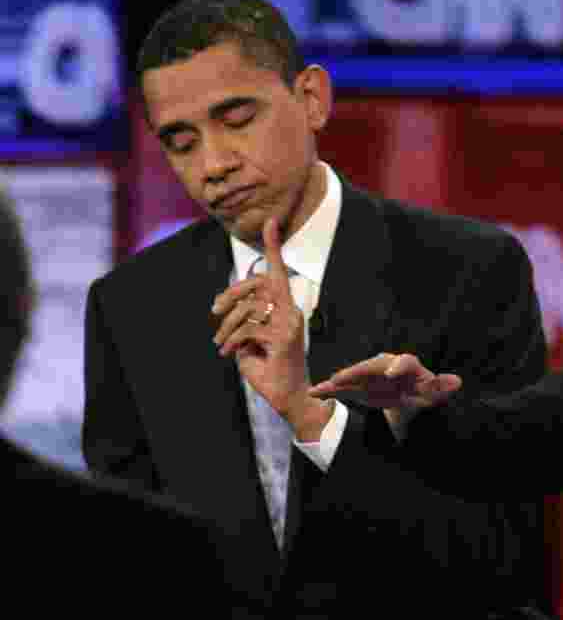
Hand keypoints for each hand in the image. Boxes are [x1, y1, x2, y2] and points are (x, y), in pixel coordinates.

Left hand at [212, 216, 329, 439]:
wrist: (288, 397)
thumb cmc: (269, 368)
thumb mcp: (251, 339)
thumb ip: (245, 318)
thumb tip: (227, 307)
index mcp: (286, 308)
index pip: (277, 272)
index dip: (273, 247)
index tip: (270, 222)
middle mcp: (292, 311)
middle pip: (256, 285)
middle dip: (230, 295)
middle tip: (214, 310)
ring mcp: (290, 323)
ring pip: (249, 308)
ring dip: (228, 328)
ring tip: (222, 345)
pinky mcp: (284, 338)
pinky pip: (248, 328)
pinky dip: (233, 341)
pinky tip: (230, 354)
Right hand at [308, 352, 461, 434]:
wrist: (408, 401)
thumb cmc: (421, 393)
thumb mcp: (431, 394)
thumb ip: (440, 388)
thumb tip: (457, 381)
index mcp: (407, 366)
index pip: (404, 363)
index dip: (398, 366)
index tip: (392, 372)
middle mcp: (385, 366)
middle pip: (371, 367)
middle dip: (357, 372)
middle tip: (343, 379)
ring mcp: (369, 376)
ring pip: (353, 377)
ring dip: (338, 381)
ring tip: (325, 386)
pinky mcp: (357, 387)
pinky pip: (342, 388)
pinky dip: (329, 390)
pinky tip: (314, 392)